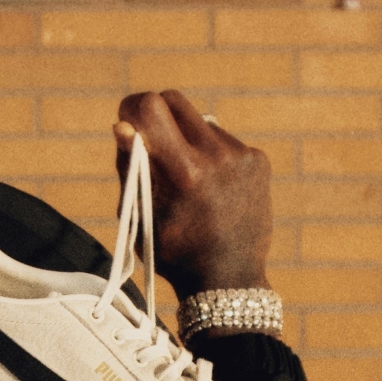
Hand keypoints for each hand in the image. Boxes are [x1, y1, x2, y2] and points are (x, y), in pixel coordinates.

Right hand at [115, 91, 272, 297]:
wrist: (228, 280)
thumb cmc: (174, 252)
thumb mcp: (141, 215)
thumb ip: (131, 167)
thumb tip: (123, 124)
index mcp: (185, 171)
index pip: (152, 107)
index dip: (132, 107)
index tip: (127, 120)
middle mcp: (218, 156)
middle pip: (175, 100)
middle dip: (155, 113)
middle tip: (150, 137)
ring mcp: (243, 156)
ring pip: (199, 122)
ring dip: (185, 139)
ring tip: (186, 179)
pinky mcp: (258, 160)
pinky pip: (223, 140)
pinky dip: (210, 154)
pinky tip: (211, 186)